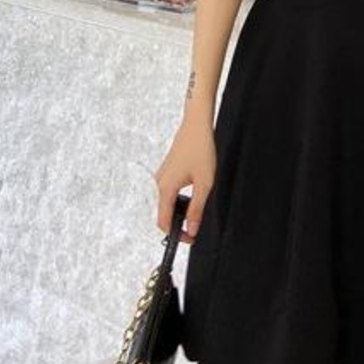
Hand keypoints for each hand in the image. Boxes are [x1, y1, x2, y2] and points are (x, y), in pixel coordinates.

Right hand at [156, 107, 216, 243]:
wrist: (196, 126)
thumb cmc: (200, 150)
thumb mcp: (204, 183)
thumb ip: (197, 209)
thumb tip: (192, 229)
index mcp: (166, 188)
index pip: (163, 222)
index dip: (176, 234)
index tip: (190, 238)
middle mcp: (159, 183)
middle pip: (164, 214)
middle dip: (178, 224)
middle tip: (196, 227)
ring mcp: (162, 177)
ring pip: (167, 203)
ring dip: (180, 211)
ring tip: (198, 208)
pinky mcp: (167, 171)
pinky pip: (169, 192)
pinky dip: (179, 200)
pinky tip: (194, 193)